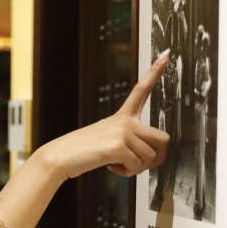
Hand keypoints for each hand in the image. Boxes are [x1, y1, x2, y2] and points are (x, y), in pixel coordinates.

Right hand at [36, 51, 171, 179]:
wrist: (60, 156)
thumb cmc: (83, 152)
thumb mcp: (108, 142)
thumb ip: (129, 144)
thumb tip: (148, 160)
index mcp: (122, 116)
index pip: (141, 90)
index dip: (155, 72)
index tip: (166, 54)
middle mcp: (125, 121)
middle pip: (163, 139)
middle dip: (156, 158)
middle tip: (138, 164)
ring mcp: (122, 131)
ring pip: (151, 157)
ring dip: (137, 169)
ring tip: (118, 165)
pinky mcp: (119, 145)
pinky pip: (137, 166)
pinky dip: (127, 173)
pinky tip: (112, 167)